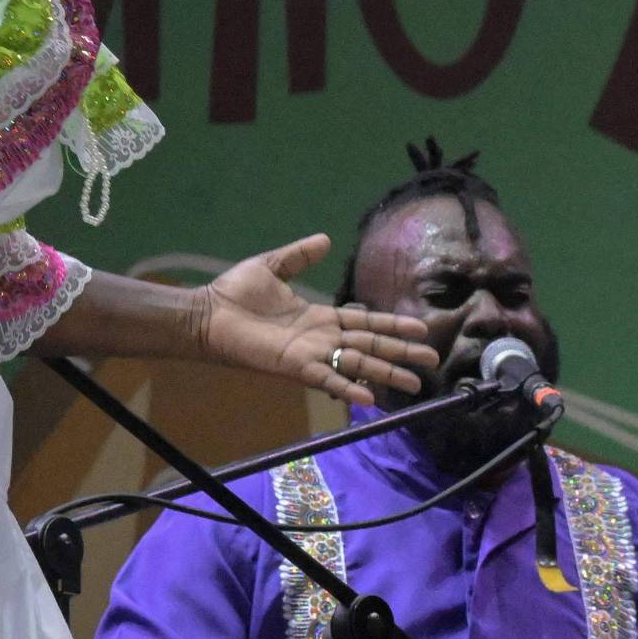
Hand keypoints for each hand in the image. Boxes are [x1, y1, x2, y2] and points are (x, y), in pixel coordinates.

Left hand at [193, 233, 439, 405]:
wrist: (206, 313)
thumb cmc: (234, 294)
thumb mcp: (272, 266)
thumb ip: (299, 256)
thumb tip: (325, 239)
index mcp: (320, 317)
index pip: (366, 322)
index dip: (393, 325)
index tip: (420, 328)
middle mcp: (322, 338)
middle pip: (372, 346)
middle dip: (402, 353)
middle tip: (432, 360)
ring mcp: (311, 354)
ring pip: (358, 364)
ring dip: (386, 374)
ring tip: (414, 385)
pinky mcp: (294, 366)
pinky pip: (327, 377)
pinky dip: (348, 387)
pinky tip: (370, 399)